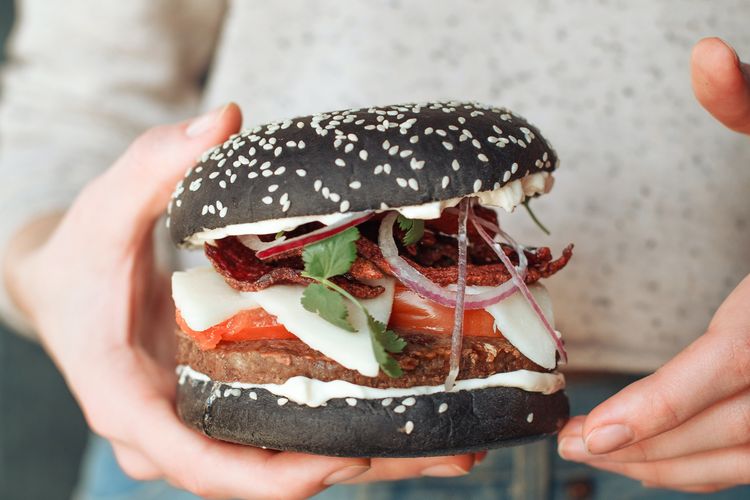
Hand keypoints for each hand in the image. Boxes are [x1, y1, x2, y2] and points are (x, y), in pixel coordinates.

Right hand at [5, 104, 477, 498]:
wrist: (64, 286)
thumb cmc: (78, 260)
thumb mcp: (104, 209)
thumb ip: (154, 165)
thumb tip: (223, 120)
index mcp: (130, 404)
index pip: (202, 464)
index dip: (274, 475)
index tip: (344, 459)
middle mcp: (171, 433)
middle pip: (267, 475)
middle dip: (357, 468)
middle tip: (450, 451)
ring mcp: (203, 428)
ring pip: (287, 465)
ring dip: (368, 458)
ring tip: (456, 444)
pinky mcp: (227, 410)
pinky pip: (287, 435)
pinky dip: (345, 431)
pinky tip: (407, 416)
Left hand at [557, 38, 749, 492]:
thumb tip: (706, 53)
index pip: (727, 365)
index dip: (660, 405)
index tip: (595, 432)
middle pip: (730, 428)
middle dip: (648, 447)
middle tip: (576, 446)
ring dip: (677, 466)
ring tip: (608, 456)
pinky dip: (720, 464)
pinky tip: (671, 455)